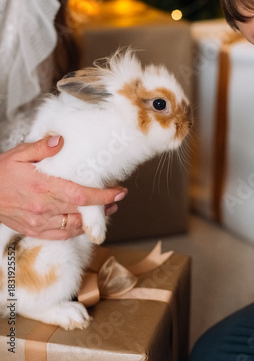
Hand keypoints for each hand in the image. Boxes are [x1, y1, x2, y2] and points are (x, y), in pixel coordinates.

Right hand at [0, 136, 126, 239]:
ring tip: (105, 210)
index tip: (119, 191)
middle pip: (82, 211)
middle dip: (104, 206)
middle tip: (117, 198)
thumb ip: (41, 147)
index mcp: (43, 186)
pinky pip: (60, 235)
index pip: (81, 194)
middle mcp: (43, 207)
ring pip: (74, 225)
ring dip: (92, 219)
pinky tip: (82, 223)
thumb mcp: (19, 154)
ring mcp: (39, 222)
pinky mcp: (34, 230)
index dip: (103, 195)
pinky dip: (75, 230)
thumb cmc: (1, 173)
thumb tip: (61, 141)